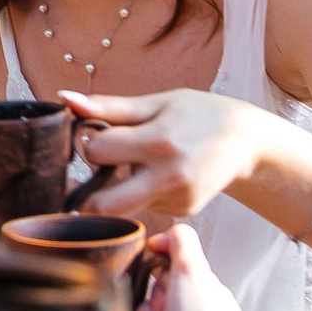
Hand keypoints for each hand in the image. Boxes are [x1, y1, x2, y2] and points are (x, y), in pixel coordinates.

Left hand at [58, 87, 271, 219]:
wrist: (247, 141)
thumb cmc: (198, 114)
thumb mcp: (157, 102)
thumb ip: (109, 106)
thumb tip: (64, 99)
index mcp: (159, 140)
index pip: (97, 151)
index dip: (90, 144)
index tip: (98, 135)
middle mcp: (168, 176)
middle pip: (103, 205)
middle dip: (88, 193)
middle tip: (96, 172)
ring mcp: (177, 199)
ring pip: (124, 207)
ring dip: (118, 191)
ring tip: (135, 166)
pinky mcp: (183, 211)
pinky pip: (146, 207)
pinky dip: (143, 193)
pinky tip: (160, 174)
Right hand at [134, 223, 241, 310]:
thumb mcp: (192, 270)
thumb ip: (181, 241)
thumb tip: (166, 235)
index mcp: (214, 297)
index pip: (184, 267)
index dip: (168, 263)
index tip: (154, 255)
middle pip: (163, 287)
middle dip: (159, 294)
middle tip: (166, 304)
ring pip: (150, 309)